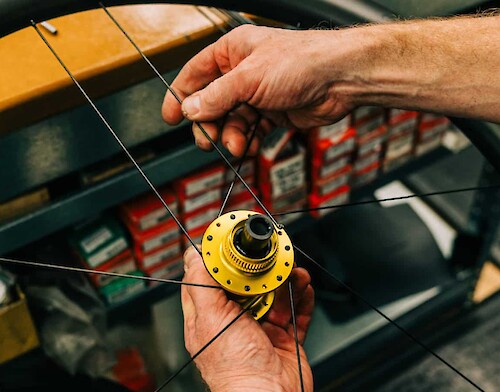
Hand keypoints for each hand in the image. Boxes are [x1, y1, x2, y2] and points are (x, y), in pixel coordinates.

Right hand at [163, 25, 356, 156]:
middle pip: (211, 103)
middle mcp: (242, 73)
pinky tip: (247, 147)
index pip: (195, 75)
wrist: (340, 79)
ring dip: (230, 136)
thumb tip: (190, 109)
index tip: (170, 117)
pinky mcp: (272, 113)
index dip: (179, 96)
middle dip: (208, 124)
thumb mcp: (250, 78)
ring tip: (235, 145)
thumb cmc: (301, 62)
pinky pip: (250, 131)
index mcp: (231, 52)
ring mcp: (257, 94)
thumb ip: (217, 96)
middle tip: (208, 140)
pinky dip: (246, 141)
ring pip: (231, 121)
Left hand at [181, 246, 313, 391]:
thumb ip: (201, 284)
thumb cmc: (235, 369)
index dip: (223, 259)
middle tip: (274, 257)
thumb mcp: (210, 317)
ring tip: (295, 273)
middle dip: (264, 269)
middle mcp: (236, 320)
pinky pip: (296, 312)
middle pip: (249, 282)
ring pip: (276, 294)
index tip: (235, 241)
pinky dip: (302, 299)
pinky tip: (305, 289)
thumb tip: (193, 255)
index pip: (212, 278)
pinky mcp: (284, 338)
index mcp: (211, 315)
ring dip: (287, 281)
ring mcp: (261, 329)